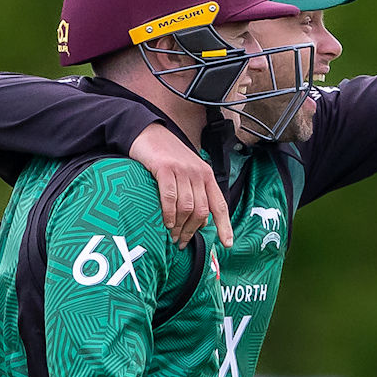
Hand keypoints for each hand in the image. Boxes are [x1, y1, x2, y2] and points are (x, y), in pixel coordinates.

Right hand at [129, 123, 232, 247]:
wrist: (149, 132)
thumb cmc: (168, 157)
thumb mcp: (188, 172)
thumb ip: (195, 192)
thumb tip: (200, 222)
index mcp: (207, 176)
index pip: (220, 205)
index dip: (225, 225)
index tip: (227, 244)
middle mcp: (198, 173)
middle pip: (202, 210)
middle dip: (193, 231)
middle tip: (182, 243)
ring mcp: (183, 171)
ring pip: (188, 207)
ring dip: (181, 227)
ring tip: (173, 237)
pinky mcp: (165, 169)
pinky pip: (171, 197)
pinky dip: (170, 213)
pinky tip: (167, 223)